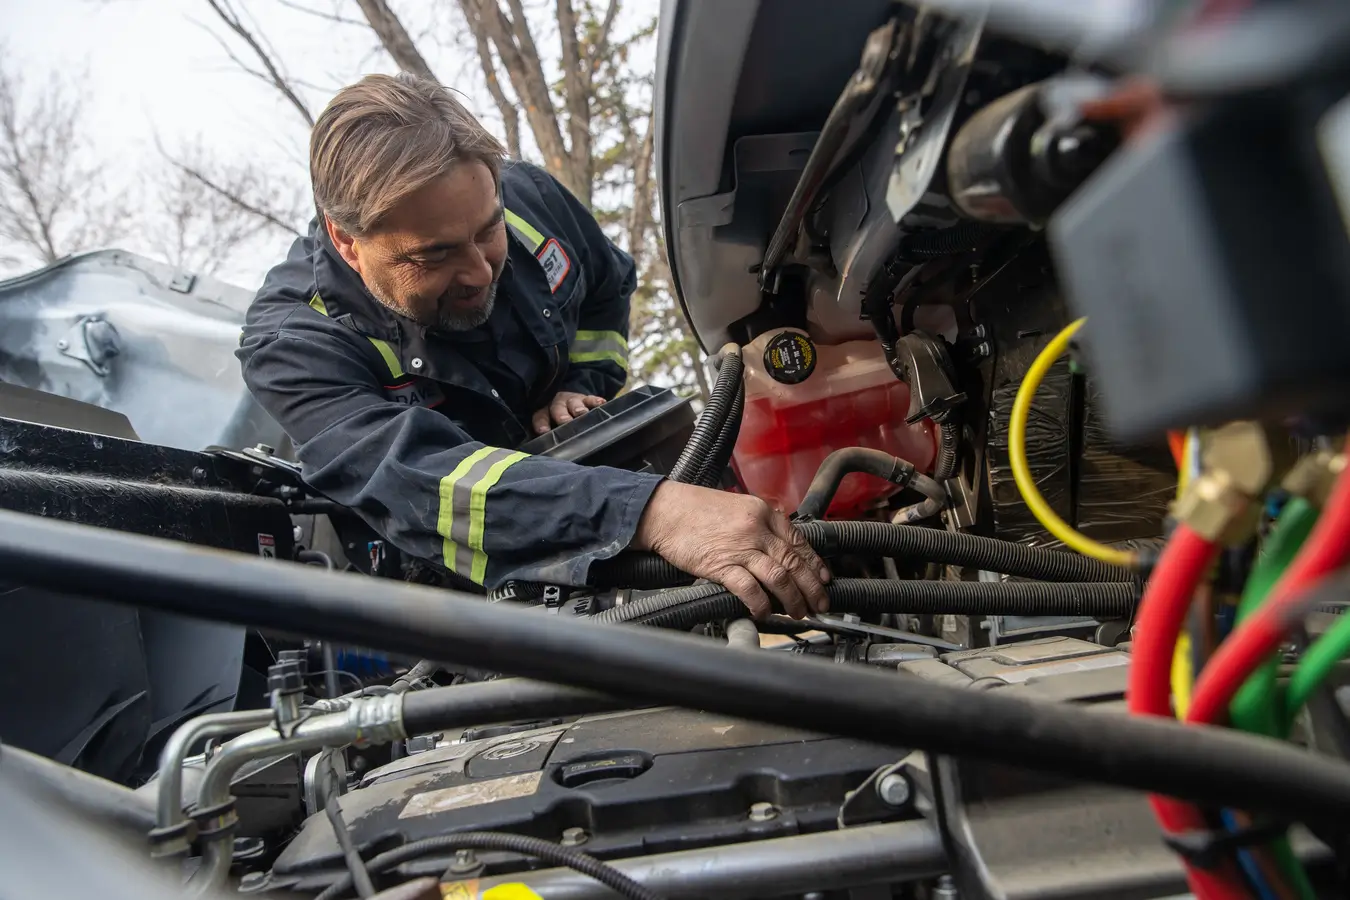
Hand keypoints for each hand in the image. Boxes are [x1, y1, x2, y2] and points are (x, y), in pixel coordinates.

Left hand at [532, 391, 605, 433]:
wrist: (570, 406)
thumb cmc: (558, 424)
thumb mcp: (551, 430)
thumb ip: (549, 440)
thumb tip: (550, 456)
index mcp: (546, 414)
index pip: (540, 417)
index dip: (541, 424)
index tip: (543, 431)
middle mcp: (558, 406)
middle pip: (557, 408)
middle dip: (561, 415)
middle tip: (565, 421)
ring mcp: (573, 402)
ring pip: (574, 403)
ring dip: (578, 408)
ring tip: (582, 412)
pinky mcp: (587, 400)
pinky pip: (591, 399)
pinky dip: (595, 401)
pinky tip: (600, 403)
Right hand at [631, 481, 829, 618]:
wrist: (663, 511)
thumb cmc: (695, 510)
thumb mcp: (737, 508)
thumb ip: (759, 526)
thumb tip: (779, 551)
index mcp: (763, 513)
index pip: (799, 541)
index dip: (815, 564)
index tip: (824, 579)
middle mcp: (756, 529)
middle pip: (795, 563)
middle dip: (812, 588)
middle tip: (820, 603)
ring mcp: (740, 547)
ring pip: (780, 578)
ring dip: (792, 600)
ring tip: (797, 612)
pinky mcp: (721, 565)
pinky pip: (750, 589)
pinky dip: (761, 604)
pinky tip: (764, 612)